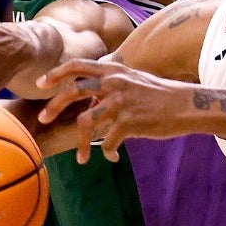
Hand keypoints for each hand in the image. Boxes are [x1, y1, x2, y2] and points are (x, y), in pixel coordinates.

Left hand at [38, 59, 197, 162]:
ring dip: (79, 144)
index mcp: (113, 70)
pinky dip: (107, 153)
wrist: (185, 105)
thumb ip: (112, 83)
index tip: (40, 84)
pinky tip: (112, 158)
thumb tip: (93, 96)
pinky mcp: (129, 123)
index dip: (56, 74)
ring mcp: (120, 103)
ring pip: (85, 123)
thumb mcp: (133, 80)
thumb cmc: (159, 95)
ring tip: (80, 159)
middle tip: (43, 119)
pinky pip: (107, 143)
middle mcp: (114, 83)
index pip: (77, 66)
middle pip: (73, 91)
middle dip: (53, 106)